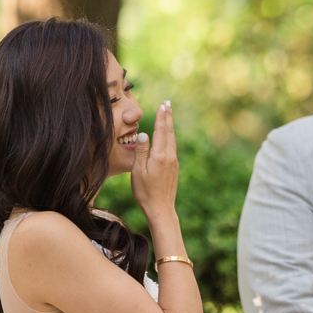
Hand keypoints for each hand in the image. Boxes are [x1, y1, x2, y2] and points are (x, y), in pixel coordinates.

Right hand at [132, 100, 178, 219]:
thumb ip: (141, 152)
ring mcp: (174, 162)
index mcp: (160, 156)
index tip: (163, 105)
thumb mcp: (138, 171)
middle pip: (169, 132)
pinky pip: (172, 147)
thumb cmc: (145, 192)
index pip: (161, 131)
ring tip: (168, 114)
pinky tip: (168, 135)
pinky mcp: (174, 167)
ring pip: (172, 139)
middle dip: (168, 117)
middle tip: (167, 103)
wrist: (161, 208)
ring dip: (170, 125)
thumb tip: (142, 133)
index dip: (162, 117)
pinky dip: (170, 136)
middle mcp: (169, 156)